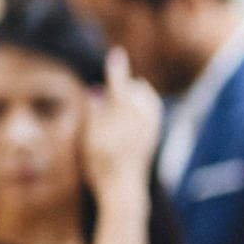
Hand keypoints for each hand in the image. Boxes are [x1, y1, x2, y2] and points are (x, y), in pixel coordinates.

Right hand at [82, 48, 161, 200]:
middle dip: (123, 84)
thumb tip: (98, 90)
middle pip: (134, 91)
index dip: (117, 70)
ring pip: (147, 99)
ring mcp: (150, 129)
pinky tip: (138, 103)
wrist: (124, 189)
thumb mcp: (89, 141)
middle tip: (112, 84)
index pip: (118, 89)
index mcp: (118, 123)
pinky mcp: (155, 136)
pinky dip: (145, 101)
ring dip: (136, 91)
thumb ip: (94, 114)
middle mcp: (138, 124)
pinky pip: (154, 109)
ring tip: (126, 90)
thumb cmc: (99, 166)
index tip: (117, 53)